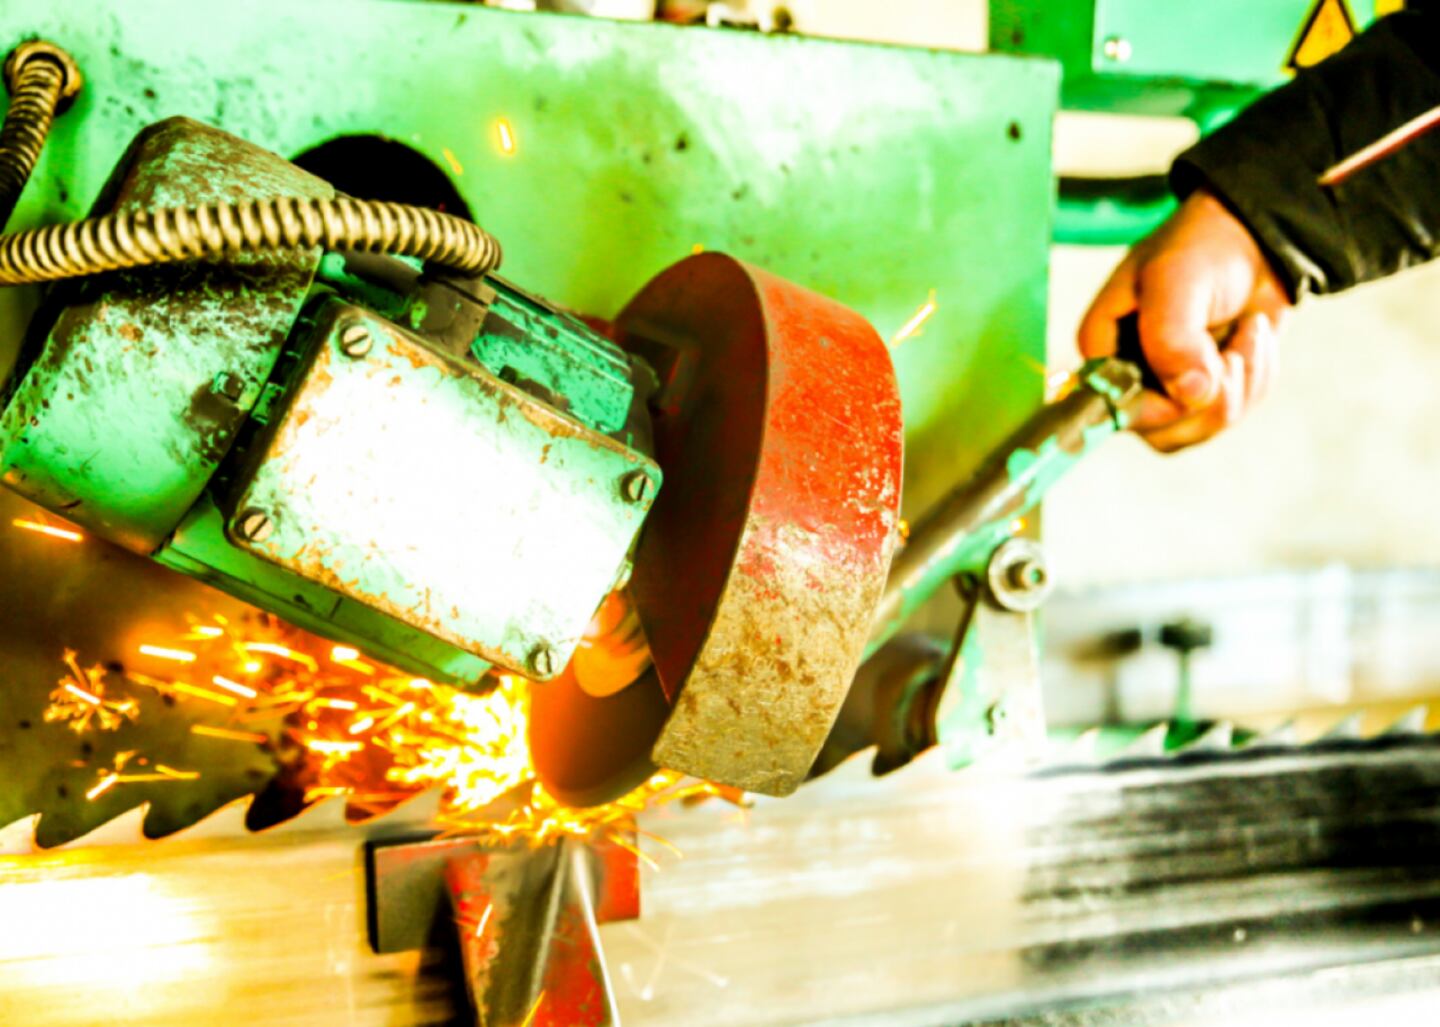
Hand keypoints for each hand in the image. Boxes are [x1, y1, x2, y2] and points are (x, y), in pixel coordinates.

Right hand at [1078, 190, 1292, 451]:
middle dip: (1213, 396)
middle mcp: (1131, 378)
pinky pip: (1233, 414)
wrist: (1258, 238)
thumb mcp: (1177, 280)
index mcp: (1105, 350)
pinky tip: (1253, 338)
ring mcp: (1169, 390)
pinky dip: (1257, 378)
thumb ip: (1172, 338)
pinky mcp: (1207, 393)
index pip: (1115, 409)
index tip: (1198, 372)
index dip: (1160, 405)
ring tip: (1248, 332)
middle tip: (1233, 352)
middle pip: (1162, 431)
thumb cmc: (1202, 247)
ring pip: (1201, 428)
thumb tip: (1190, 395)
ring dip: (1242, 382)